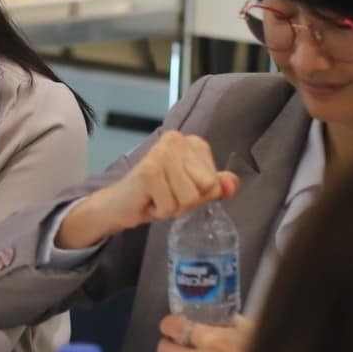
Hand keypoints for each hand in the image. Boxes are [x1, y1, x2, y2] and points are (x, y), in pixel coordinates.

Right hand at [58, 131, 240, 248]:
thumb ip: (217, 186)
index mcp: (192, 142)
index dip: (199, 192)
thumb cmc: (159, 194)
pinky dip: (160, 211)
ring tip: (158, 197)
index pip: (215, 180)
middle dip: (188, 201)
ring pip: (190, 198)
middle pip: (206, 187)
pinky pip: (171, 207)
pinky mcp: (148, 171)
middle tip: (167, 194)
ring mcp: (161, 154)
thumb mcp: (193, 190)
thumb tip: (232, 184)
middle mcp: (176, 140)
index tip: (179, 187)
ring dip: (173, 207)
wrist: (121, 204)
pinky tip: (148, 200)